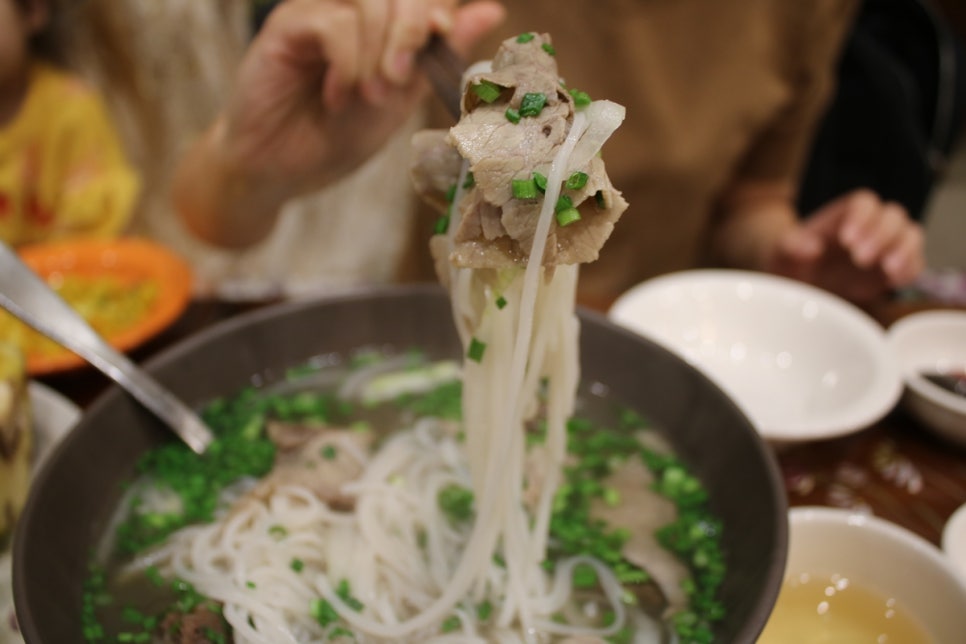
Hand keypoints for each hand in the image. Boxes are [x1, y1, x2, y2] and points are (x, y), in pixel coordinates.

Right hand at [219, 0, 504, 195]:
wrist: (282, 172)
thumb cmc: (336, 138)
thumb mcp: (403, 98)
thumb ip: (441, 53)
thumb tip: (492, 11)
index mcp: (384, 24)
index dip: (438, 10)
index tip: (440, 38)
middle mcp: (351, 9)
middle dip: (412, 31)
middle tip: (398, 81)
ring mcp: (318, 13)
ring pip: (368, 1)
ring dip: (379, 53)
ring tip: (369, 96)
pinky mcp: (288, 27)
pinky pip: (335, 23)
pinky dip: (348, 64)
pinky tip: (338, 95)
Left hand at [768, 189, 924, 302]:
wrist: (798, 284)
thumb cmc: (790, 262)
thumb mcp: (781, 253)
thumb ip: (790, 246)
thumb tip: (809, 248)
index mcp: (842, 214)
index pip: (863, 202)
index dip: (860, 217)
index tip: (846, 240)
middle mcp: (869, 225)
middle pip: (892, 215)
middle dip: (881, 235)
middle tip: (860, 258)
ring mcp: (885, 246)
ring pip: (910, 235)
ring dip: (904, 250)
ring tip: (887, 269)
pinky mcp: (892, 269)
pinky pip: (915, 264)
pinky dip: (910, 270)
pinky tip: (895, 280)